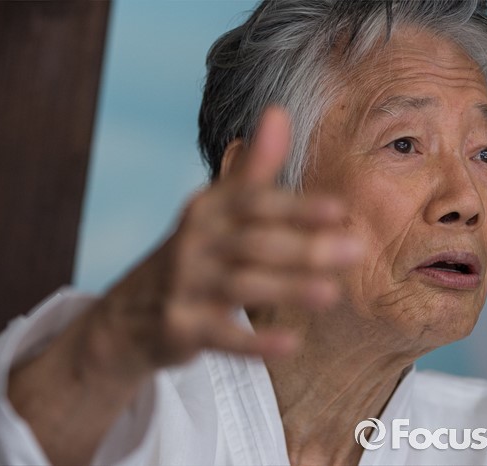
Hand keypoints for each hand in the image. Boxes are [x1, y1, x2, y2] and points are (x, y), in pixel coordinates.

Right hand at [89, 107, 363, 378]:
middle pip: (253, 242)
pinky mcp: (178, 326)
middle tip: (356, 251)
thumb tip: (278, 110)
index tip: (339, 210)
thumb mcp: (215, 210)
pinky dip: (254, 341)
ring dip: (287, 288)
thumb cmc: (192, 256)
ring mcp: (182, 285)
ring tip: (332, 294)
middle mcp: (192, 242)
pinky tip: (291, 343)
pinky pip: (220, 335)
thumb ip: (252, 170)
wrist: (129, 313)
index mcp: (206, 210)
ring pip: (241, 285)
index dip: (295, 206)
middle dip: (305, 247)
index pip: (253, 202)